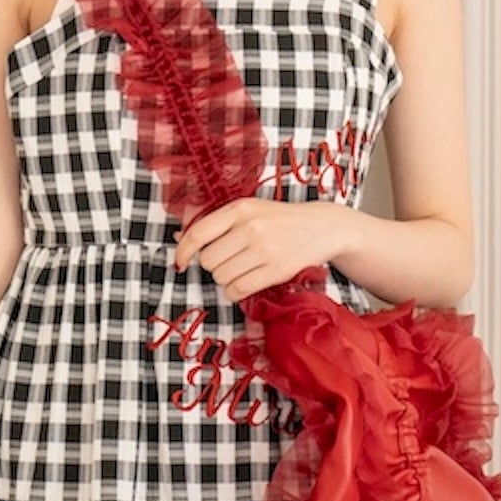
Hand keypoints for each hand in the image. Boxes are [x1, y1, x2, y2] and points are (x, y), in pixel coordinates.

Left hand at [170, 197, 338, 306]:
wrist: (321, 227)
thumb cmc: (279, 221)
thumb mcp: (249, 211)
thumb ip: (217, 224)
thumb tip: (179, 239)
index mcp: (240, 208)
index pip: (198, 234)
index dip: (183, 252)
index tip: (180, 262)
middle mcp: (251, 227)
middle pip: (208, 260)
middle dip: (213, 265)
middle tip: (230, 260)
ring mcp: (265, 249)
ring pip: (222, 277)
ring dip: (226, 279)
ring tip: (243, 269)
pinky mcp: (276, 270)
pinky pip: (238, 290)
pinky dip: (235, 291)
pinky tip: (245, 282)